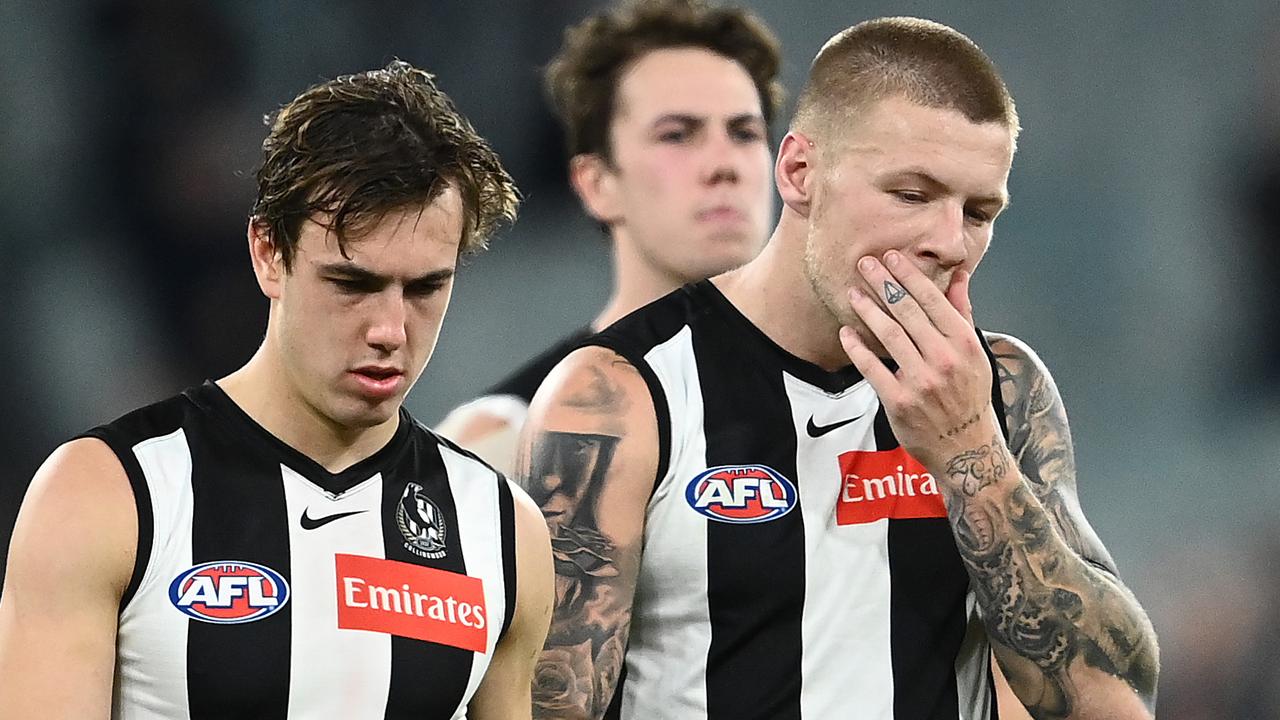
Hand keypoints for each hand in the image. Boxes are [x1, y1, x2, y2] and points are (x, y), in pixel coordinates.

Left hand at [837, 250, 998, 470]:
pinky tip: (846, 332)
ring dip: (867, 310)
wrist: (966, 448)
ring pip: (889, 335)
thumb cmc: (969, 396)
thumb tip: (960, 276)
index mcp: (965, 343)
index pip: (933, 300)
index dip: (909, 275)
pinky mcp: (899, 402)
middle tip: (865, 263)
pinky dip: (857, 347)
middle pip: (908, 311)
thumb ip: (962, 314)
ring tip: (853, 292)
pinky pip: (872, 368)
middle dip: (884, 283)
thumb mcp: (975, 354)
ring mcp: (921, 381)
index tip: (891, 256)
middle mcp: (945, 360)